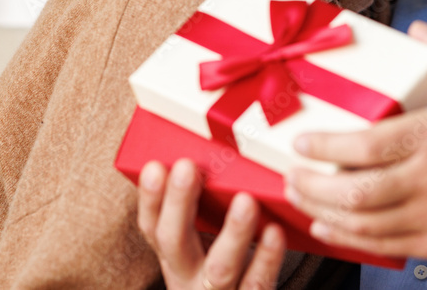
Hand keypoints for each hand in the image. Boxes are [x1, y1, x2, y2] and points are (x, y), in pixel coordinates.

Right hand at [137, 158, 285, 289]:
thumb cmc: (226, 268)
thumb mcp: (205, 245)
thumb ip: (205, 209)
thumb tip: (209, 149)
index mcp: (176, 259)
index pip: (153, 227)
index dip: (151, 199)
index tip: (154, 167)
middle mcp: (188, 278)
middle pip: (174, 243)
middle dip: (178, 204)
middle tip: (186, 167)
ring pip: (219, 267)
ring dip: (232, 231)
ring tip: (245, 200)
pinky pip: (256, 283)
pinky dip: (266, 258)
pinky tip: (275, 232)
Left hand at [285, 21, 426, 259]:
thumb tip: (419, 29)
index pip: (368, 146)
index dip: (327, 148)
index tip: (301, 141)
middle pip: (356, 192)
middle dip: (312, 186)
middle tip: (290, 173)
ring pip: (364, 224)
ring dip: (323, 212)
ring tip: (299, 198)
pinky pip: (384, 246)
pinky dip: (349, 239)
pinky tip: (329, 228)